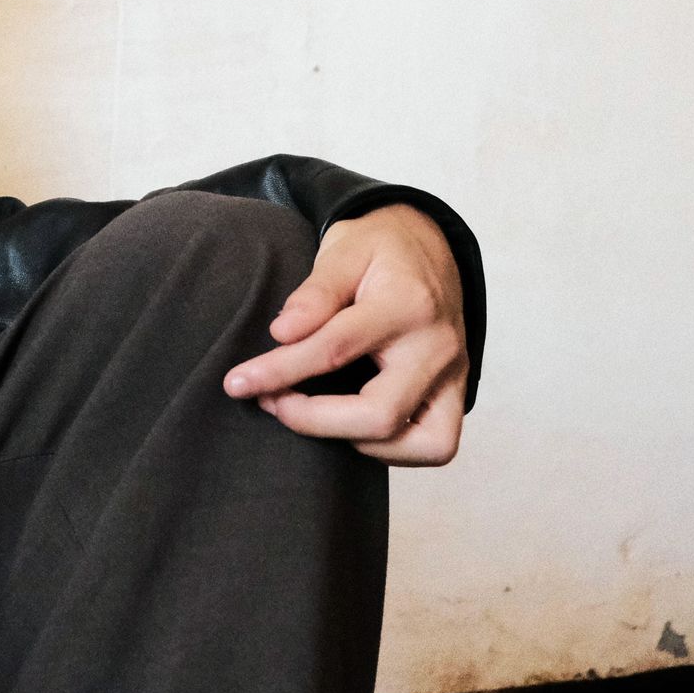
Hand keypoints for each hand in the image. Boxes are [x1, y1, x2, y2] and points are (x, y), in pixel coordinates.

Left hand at [219, 203, 467, 466]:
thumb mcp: (342, 250)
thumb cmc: (379, 249)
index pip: (335, 349)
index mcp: (406, 304)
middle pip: (379, 413)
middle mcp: (437, 347)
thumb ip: (314, 293)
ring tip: (311, 415)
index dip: (279, 371)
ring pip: (418, 444)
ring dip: (354, 440)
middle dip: (313, 420)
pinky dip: (390, 448)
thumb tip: (281, 334)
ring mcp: (453, 374)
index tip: (237, 383)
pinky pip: (435, 445)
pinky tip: (351, 425)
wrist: (429, 244)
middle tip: (271, 402)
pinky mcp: (456, 392)